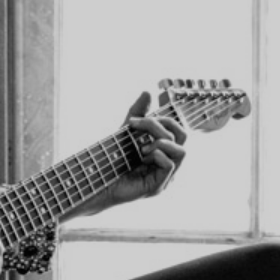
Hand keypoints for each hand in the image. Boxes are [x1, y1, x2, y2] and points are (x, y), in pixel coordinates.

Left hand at [72, 92, 186, 218]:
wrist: (96, 180)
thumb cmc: (112, 159)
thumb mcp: (127, 131)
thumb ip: (138, 113)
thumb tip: (148, 92)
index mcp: (165, 150)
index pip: (179, 129)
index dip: (165, 118)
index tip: (137, 119)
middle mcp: (169, 163)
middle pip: (183, 136)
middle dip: (161, 125)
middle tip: (139, 126)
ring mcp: (165, 177)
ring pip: (182, 151)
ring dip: (161, 141)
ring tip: (141, 147)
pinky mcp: (158, 187)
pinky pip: (170, 165)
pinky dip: (158, 155)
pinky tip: (143, 156)